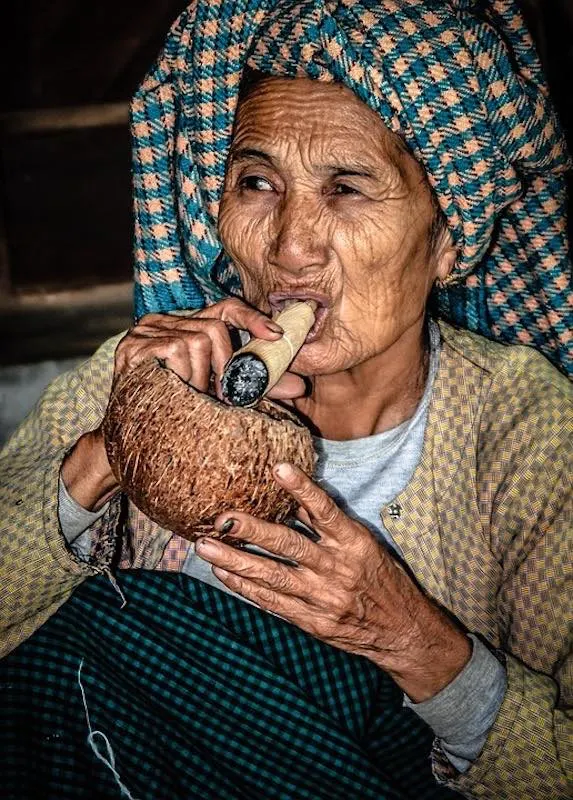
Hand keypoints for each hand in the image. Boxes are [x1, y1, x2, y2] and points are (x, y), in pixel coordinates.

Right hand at [112, 298, 305, 399]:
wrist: (129, 437)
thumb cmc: (177, 413)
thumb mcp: (220, 396)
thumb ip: (256, 388)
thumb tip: (300, 388)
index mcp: (188, 326)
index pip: (225, 308)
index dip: (252, 319)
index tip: (276, 336)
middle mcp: (166, 321)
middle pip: (215, 327)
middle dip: (226, 366)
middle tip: (221, 397)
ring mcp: (146, 331)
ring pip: (197, 340)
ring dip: (203, 377)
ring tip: (193, 399)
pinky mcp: (132, 345)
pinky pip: (173, 350)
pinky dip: (183, 375)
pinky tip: (174, 393)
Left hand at [196, 463, 470, 701]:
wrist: (401, 631)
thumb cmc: (381, 578)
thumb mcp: (365, 543)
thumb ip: (329, 523)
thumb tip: (293, 495)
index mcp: (353, 542)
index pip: (325, 510)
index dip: (302, 488)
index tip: (278, 468)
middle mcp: (336, 568)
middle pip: (287, 544)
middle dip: (250, 530)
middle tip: (220, 518)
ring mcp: (321, 597)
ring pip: (271, 575)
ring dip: (234, 560)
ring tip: (205, 547)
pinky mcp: (312, 621)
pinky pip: (272, 602)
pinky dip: (245, 587)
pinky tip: (223, 573)